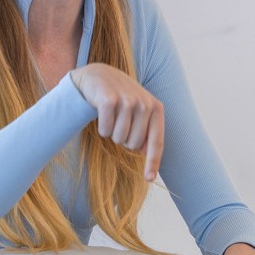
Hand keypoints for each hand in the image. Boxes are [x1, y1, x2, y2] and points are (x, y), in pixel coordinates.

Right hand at [69, 63, 164, 179]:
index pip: (156, 142)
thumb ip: (146, 129)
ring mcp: (127, 101)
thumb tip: (145, 152)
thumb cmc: (121, 97)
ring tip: (111, 117)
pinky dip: (101, 128)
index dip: (152, 162)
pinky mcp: (109, 100)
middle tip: (119, 123)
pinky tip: (101, 114)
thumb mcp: (139, 110)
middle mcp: (144, 104)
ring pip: (118, 138)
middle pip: (133, 144)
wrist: (98, 75)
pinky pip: (105, 130)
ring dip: (111, 133)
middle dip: (123, 140)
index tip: (149, 179)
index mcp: (156, 108)